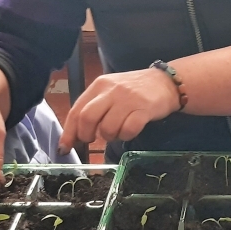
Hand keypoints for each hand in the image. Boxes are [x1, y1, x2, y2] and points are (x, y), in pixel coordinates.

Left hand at [59, 66, 180, 152]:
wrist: (166, 82)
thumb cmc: (134, 90)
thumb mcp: (110, 91)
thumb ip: (94, 108)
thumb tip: (75, 135)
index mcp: (99, 85)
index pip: (76, 111)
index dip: (68, 133)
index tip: (64, 148)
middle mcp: (111, 90)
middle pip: (87, 119)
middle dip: (86, 136)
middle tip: (93, 140)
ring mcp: (128, 99)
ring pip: (108, 128)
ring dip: (110, 137)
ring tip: (117, 131)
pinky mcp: (144, 109)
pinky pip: (128, 130)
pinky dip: (126, 136)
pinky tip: (129, 131)